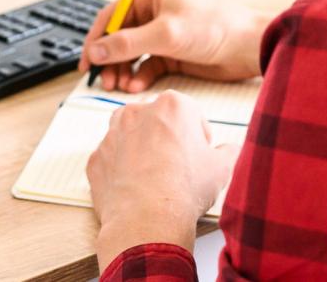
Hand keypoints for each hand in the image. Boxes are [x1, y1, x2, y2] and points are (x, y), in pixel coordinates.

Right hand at [78, 0, 270, 91]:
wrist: (248, 46)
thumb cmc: (214, 27)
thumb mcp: (166, 34)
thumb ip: (127, 44)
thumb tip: (95, 51)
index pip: (111, 15)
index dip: (96, 39)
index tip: (86, 62)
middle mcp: (153, 11)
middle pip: (118, 37)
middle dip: (109, 59)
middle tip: (103, 81)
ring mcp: (162, 33)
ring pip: (131, 54)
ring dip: (123, 71)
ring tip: (120, 87)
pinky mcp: (172, 53)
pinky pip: (146, 65)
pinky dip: (139, 76)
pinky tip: (136, 87)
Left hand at [87, 91, 240, 271]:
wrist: (146, 220)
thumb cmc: (184, 190)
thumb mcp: (222, 168)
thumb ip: (228, 151)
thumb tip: (230, 150)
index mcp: (172, 106)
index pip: (191, 114)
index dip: (199, 136)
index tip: (200, 154)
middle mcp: (138, 112)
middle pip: (158, 122)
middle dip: (168, 139)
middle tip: (179, 168)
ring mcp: (112, 135)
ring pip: (132, 138)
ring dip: (143, 152)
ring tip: (157, 180)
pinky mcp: (96, 159)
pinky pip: (113, 160)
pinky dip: (122, 171)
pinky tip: (137, 190)